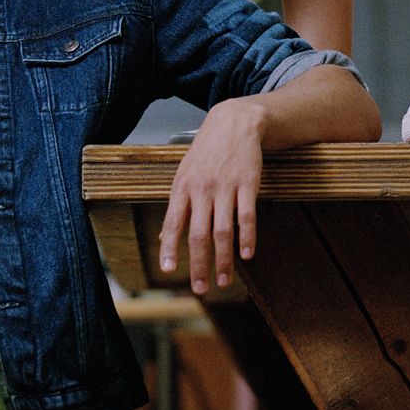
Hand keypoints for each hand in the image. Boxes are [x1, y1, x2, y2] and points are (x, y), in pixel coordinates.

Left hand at [159, 100, 264, 295]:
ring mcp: (225, 186)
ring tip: (225, 280)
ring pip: (223, 231)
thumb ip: (177, 206)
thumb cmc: (207, 151)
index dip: (169, 248)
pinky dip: (247, 237)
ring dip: (224, 259)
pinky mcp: (247, 183)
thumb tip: (161, 236)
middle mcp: (202, 189)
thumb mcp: (184, 174)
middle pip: (199, 234)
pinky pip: (247, 215)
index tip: (167, 271)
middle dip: (199, 265)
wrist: (234, 122)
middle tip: (200, 288)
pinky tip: (247, 254)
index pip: (173, 223)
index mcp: (182, 187)